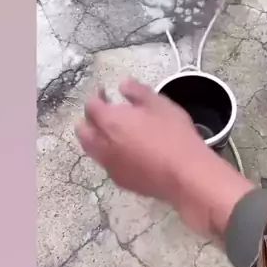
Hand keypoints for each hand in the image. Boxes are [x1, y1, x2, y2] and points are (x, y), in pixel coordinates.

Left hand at [75, 79, 253, 236]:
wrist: (184, 175)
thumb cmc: (173, 134)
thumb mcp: (160, 104)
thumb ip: (137, 91)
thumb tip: (123, 85)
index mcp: (110, 121)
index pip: (91, 106)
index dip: (97, 96)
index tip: (106, 92)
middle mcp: (102, 144)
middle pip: (82, 130)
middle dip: (90, 118)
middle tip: (107, 112)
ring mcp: (109, 165)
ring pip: (91, 149)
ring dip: (96, 137)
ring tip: (114, 132)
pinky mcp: (120, 181)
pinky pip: (106, 163)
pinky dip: (109, 154)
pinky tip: (126, 152)